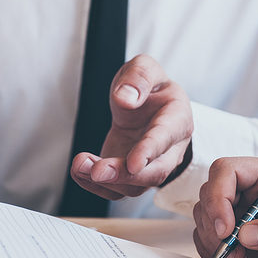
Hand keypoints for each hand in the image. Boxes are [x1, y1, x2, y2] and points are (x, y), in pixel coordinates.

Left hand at [70, 54, 192, 199]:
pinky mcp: (131, 175)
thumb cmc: (147, 86)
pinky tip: (79, 170)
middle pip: (154, 171)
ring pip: (135, 186)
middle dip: (125, 175)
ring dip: (106, 181)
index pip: (166, 137)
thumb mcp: (144, 68)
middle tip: (98, 171)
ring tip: (80, 164)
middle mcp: (170, 148)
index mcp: (177, 118)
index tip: (133, 162)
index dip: (150, 151)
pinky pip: (117, 189)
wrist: (143, 103)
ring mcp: (151, 166)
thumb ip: (139, 77)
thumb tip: (126, 99)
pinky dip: (95, 185)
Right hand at [192, 156, 257, 257]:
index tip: (225, 228)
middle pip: (210, 191)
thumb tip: (246, 234)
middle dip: (213, 223)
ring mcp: (242, 207)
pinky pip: (209, 233)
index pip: (228, 170)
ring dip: (212, 239)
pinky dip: (212, 249)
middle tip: (230, 249)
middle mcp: (251, 186)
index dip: (218, 196)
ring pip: (205, 213)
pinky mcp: (237, 229)